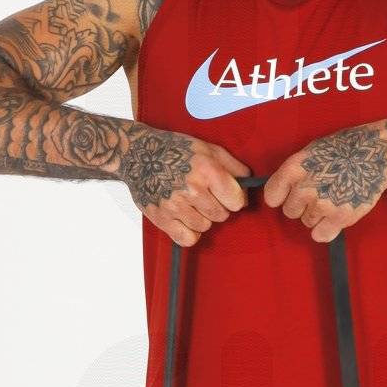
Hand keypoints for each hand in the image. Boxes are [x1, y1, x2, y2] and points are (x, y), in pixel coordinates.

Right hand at [119, 127, 250, 247]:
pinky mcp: (161, 218)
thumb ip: (232, 166)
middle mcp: (191, 189)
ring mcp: (175, 205)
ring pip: (205, 227)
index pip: (236, 201)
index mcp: (206, 169)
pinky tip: (183, 219)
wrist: (138, 154)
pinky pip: (187, 239)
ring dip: (201, 218)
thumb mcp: (207, 148)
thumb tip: (248, 183)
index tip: (226, 194)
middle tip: (204, 196)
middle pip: (221, 216)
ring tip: (190, 203)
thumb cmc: (174, 149)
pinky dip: (188, 233)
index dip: (234, 198)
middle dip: (217, 207)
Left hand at [261, 127, 386, 241]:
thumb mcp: (311, 152)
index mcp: (294, 168)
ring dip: (318, 215)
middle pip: (290, 211)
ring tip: (335, 197)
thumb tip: (282, 193)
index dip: (282, 196)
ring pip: (307, 222)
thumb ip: (294, 174)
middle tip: (321, 193)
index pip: (272, 195)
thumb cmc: (343, 150)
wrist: (375, 153)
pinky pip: (320, 235)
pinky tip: (336, 215)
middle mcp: (305, 188)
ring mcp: (322, 204)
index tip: (291, 194)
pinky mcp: (340, 218)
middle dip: (302, 205)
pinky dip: (327, 229)